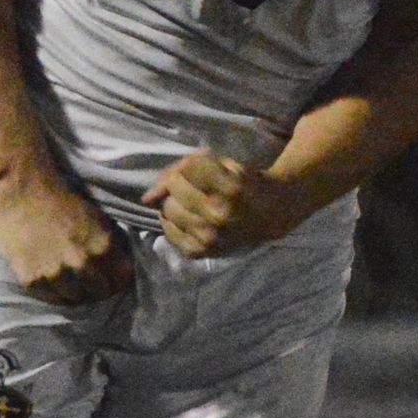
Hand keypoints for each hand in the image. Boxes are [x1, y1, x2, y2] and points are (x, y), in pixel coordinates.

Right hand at [0, 169, 135, 305]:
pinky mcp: (32, 279)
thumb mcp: (98, 218)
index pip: (124, 280)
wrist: (21, 188)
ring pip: (76, 299)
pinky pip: (51, 299)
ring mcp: (56, 274)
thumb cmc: (61, 198)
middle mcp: (82, 263)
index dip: (120, 279)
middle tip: (90, 281)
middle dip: (99, 287)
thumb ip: (112, 244)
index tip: (113, 278)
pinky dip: (54, 292)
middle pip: (101, 293)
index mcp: (104, 246)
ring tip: (69, 280)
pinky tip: (52, 279)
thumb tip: (123, 267)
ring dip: (76, 292)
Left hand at [145, 151, 305, 258]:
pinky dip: (173, 223)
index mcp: (231, 188)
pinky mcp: (202, 252)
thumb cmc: (246, 183)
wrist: (271, 215)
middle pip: (174, 187)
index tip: (204, 170)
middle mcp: (219, 215)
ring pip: (167, 210)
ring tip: (192, 204)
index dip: (192, 165)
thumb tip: (146, 198)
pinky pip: (168, 233)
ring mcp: (209, 236)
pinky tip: (188, 219)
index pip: (188, 167)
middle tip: (197, 187)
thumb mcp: (225, 165)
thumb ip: (185, 170)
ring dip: (175, 203)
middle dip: (181, 182)